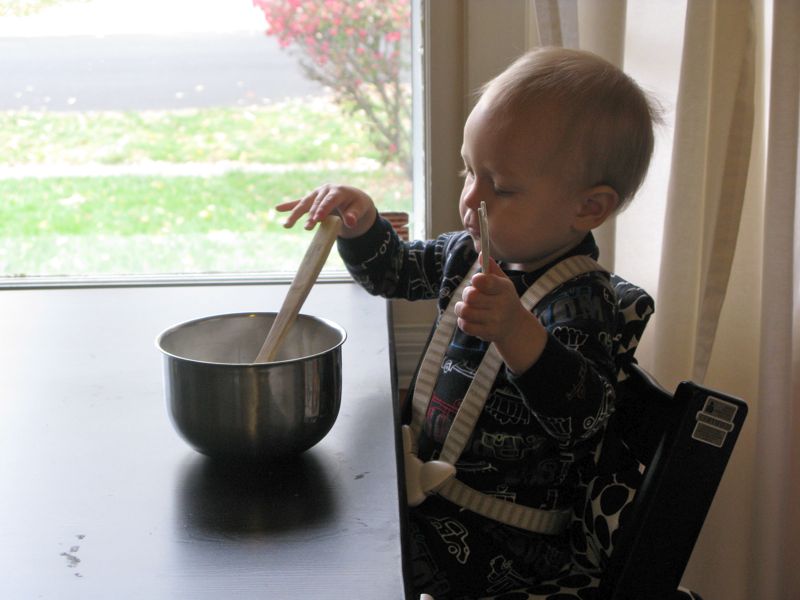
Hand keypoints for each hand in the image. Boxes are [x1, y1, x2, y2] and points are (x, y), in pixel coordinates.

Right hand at [276, 183, 376, 238]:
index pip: (329, 200)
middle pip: (315, 203)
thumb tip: (350, 222)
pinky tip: (278, 208)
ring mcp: (317, 194)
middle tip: (308, 227)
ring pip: (304, 204)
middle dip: (311, 216)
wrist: (354, 199)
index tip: (317, 219)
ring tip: (287, 225)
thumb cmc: (357, 205)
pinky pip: (299, 202)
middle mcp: (325, 190)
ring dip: (295, 214)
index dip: (323, 209)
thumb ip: (355, 215)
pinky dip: (289, 206)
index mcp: (338, 191)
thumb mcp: (360, 209)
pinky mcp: (312, 200)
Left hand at [454, 255, 547, 372]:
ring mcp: (495, 321)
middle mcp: (501, 305)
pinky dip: (463, 321)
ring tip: (466, 306)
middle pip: (470, 296)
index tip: (475, 281)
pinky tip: (469, 318)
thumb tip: (481, 254)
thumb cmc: (504, 299)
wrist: (515, 327)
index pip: (486, 282)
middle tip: (470, 296)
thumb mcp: (502, 283)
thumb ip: (491, 269)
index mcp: (504, 288)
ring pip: (465, 311)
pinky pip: (465, 325)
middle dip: (466, 294)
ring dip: (461, 308)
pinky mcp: (488, 333)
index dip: (476, 280)